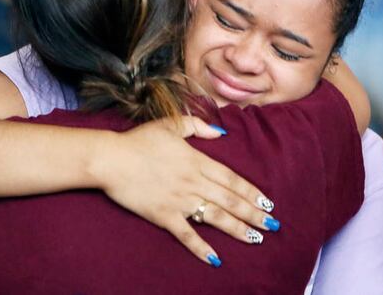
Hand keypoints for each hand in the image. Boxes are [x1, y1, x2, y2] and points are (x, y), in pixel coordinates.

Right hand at [91, 116, 276, 264]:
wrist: (111, 159)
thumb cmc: (140, 140)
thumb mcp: (171, 124)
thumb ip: (198, 126)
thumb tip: (220, 132)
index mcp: (197, 161)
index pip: (232, 179)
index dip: (252, 192)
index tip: (267, 203)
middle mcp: (194, 182)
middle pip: (230, 200)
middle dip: (253, 214)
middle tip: (272, 225)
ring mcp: (180, 200)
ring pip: (215, 217)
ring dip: (238, 229)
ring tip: (256, 239)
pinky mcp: (164, 215)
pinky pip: (187, 234)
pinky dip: (202, 247)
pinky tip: (216, 258)